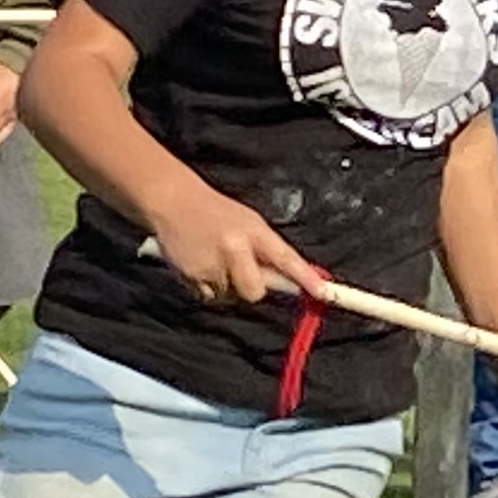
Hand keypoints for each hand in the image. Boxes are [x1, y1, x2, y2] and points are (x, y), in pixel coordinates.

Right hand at [146, 187, 316, 308]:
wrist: (173, 201)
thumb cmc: (216, 213)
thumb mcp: (248, 222)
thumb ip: (268, 250)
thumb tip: (291, 282)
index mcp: (254, 231)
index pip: (286, 258)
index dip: (306, 278)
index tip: (324, 293)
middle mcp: (234, 248)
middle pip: (255, 291)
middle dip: (251, 287)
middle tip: (240, 269)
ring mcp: (212, 264)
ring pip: (230, 296)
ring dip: (226, 286)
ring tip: (214, 258)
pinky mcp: (191, 275)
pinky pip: (208, 296)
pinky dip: (206, 286)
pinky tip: (200, 264)